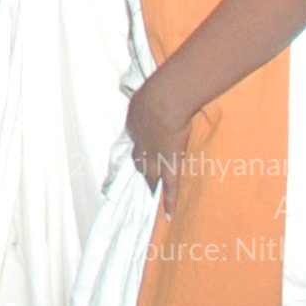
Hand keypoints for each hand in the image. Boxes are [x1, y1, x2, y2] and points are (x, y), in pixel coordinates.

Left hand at [125, 70, 195, 212]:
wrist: (164, 101)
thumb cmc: (156, 90)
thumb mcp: (145, 92)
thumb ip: (148, 97)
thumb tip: (153, 92)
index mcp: (135, 124)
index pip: (136, 140)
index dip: (140, 146)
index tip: (142, 150)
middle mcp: (141, 143)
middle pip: (139, 160)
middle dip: (141, 168)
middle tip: (142, 177)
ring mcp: (155, 155)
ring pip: (151, 173)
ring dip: (151, 182)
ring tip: (151, 193)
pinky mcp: (170, 163)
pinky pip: (170, 186)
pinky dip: (169, 200)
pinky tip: (168, 214)